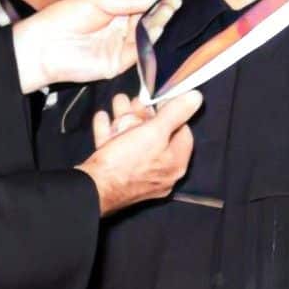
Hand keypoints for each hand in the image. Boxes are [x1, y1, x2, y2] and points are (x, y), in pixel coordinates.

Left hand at [11, 0, 179, 92]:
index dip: (158, 1)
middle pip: (149, 21)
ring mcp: (120, 47)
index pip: (143, 6)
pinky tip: (156, 32)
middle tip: (173, 5)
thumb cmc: (62, 18)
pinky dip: (149, 44)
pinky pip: (138, 54)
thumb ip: (128, 1)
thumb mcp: (98, 1)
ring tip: (166, 16)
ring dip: (158, 27)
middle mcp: (120, 30)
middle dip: (162, 13)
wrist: (43, 46)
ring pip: (147, 38)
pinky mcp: (118, 64)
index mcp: (115, 11)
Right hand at [77, 88, 201, 215]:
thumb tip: (196, 98)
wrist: (93, 189)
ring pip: (134, 141)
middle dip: (142, 114)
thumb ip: (175, 113)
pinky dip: (109, 133)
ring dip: (124, 119)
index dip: (173, 113)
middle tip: (134, 100)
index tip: (160, 101)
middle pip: (156, 136)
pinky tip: (102, 118)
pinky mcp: (118, 177)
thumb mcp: (154, 132)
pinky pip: (117, 151)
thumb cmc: (126, 162)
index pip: (183, 132)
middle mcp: (160, 172)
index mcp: (175, 163)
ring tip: (118, 102)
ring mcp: (138, 176)